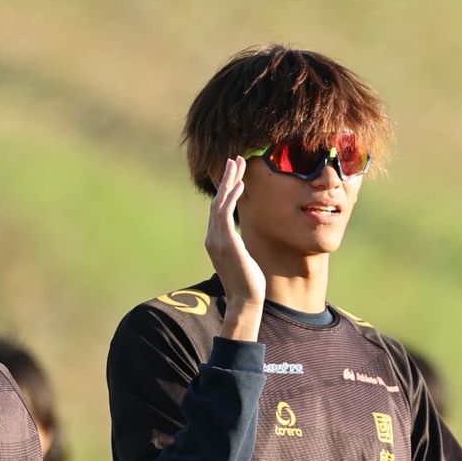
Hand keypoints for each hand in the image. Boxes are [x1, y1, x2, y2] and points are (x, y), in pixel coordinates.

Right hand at [206, 157, 266, 343]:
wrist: (244, 301)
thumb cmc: (248, 285)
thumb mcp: (243, 260)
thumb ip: (240, 247)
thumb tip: (244, 244)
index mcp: (216, 240)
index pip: (219, 209)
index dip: (226, 190)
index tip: (236, 175)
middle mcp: (212, 237)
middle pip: (217, 200)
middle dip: (227, 178)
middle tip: (235, 159)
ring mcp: (216, 238)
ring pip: (220, 202)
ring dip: (229, 181)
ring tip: (238, 163)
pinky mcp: (225, 241)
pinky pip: (225, 213)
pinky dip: (232, 197)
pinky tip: (241, 184)